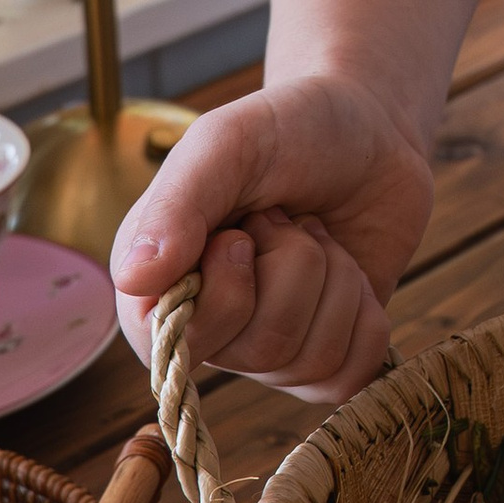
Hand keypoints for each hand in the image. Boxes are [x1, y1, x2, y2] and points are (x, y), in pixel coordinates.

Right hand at [108, 73, 434, 403]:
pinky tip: (350, 269)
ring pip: (312, 360)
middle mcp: (208, 328)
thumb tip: (133, 280)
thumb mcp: (227, 145)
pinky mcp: (325, 354)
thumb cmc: (288, 129)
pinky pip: (350, 377)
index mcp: (157, 285)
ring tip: (316, 233)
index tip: (241, 232)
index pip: (177, 344)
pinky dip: (367, 315)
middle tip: (287, 219)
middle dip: (296, 266)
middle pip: (262, 349)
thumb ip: (177, 205)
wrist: (370, 125)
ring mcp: (269, 347)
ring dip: (336, 280)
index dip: (227, 287)